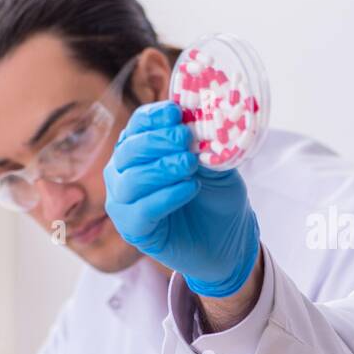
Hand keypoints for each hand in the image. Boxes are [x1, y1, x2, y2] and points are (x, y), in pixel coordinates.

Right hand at [104, 101, 260, 297]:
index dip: (153, 117)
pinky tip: (191, 188)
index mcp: (141, 150)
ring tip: (191, 164)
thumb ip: (204, 146)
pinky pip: (142, 209)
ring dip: (162, 168)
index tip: (176, 111)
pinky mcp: (133, 229)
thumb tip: (197, 123)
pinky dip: (166, 196)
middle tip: (185, 138)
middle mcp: (124, 173)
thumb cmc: (217, 199)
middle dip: (158, 141)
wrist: (229, 242)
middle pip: (129, 150)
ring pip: (131, 179)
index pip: (137, 126)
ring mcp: (125, 202)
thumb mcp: (217, 167)